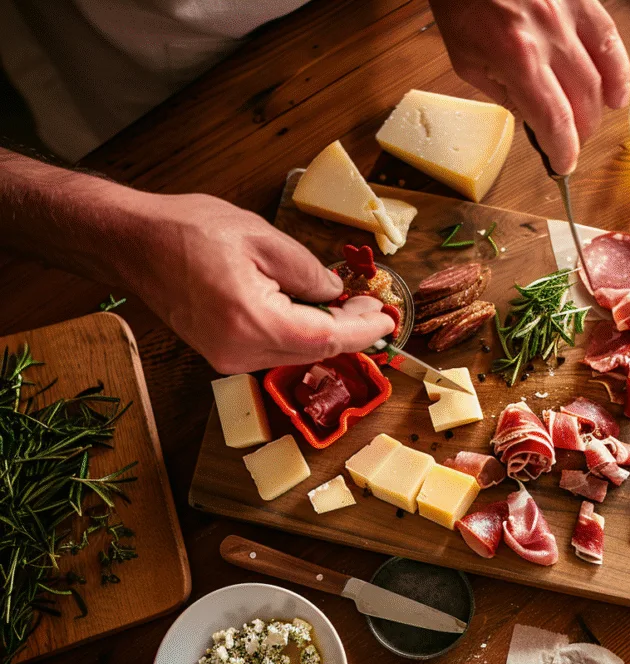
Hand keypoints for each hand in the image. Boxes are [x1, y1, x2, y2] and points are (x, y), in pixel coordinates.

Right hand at [121, 193, 395, 373]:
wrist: (133, 242)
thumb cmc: (188, 231)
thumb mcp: (262, 237)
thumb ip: (307, 270)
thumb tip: (335, 291)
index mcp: (252, 322)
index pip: (326, 338)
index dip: (364, 329)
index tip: (388, 317)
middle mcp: (239, 351)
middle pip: (315, 352)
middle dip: (351, 330)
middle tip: (372, 302)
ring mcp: (228, 358)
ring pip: (297, 354)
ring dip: (327, 332)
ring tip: (348, 303)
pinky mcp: (222, 354)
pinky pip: (276, 350)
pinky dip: (301, 334)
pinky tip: (313, 310)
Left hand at [430, 0, 629, 174]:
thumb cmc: (461, 3)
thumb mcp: (466, 59)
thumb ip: (501, 91)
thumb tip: (531, 116)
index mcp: (516, 58)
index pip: (554, 119)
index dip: (563, 150)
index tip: (563, 165)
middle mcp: (549, 37)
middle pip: (582, 102)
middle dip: (579, 133)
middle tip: (570, 142)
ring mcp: (569, 15)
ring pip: (601, 75)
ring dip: (599, 108)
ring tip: (591, 122)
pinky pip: (609, 38)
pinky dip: (618, 69)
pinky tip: (617, 93)